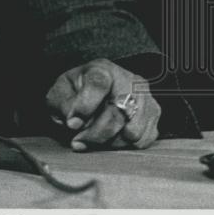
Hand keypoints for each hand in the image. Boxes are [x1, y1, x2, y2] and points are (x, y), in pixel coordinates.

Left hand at [46, 58, 160, 150]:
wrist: (93, 98)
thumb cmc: (75, 94)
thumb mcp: (60, 95)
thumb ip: (64, 105)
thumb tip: (75, 122)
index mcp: (101, 69)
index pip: (98, 84)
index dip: (84, 106)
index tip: (72, 123)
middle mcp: (128, 79)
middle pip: (117, 112)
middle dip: (95, 133)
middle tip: (79, 140)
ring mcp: (144, 97)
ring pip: (132, 130)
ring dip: (110, 141)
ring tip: (94, 138)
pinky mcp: (153, 116)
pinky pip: (142, 140)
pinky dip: (124, 145)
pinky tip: (110, 139)